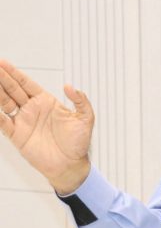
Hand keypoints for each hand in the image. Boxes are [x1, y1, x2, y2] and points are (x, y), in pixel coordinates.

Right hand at [0, 60, 93, 193]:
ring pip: (4, 102)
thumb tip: (69, 86)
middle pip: (12, 89)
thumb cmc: (79, 142)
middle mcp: (32, 109)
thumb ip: (80, 100)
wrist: (71, 164)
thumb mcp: (85, 118)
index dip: (15, 73)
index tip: (3, 63)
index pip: (27, 84)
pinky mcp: (17, 135)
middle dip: (2, 78)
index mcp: (46, 102)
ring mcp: (23, 121)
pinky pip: (2, 122)